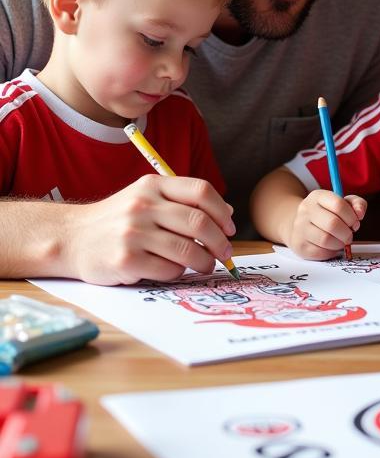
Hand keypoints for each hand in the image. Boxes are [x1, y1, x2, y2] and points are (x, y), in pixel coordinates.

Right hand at [65, 174, 234, 284]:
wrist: (71, 239)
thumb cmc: (118, 220)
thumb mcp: (146, 198)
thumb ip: (183, 202)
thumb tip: (227, 215)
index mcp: (152, 185)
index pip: (201, 191)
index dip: (222, 211)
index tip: (230, 228)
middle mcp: (143, 206)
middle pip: (199, 223)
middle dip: (220, 242)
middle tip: (226, 253)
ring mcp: (133, 233)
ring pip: (189, 250)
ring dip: (204, 261)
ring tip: (205, 265)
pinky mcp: (126, 260)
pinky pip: (169, 270)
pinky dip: (179, 272)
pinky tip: (173, 269)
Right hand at [286, 190, 366, 261]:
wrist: (302, 226)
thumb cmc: (328, 214)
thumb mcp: (343, 203)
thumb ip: (357, 204)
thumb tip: (360, 214)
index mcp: (317, 196)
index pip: (338, 205)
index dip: (351, 217)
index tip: (355, 222)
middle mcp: (306, 210)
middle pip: (332, 224)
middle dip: (347, 232)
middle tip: (349, 235)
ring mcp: (300, 228)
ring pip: (326, 239)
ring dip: (339, 243)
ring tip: (341, 241)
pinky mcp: (300, 245)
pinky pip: (320, 252)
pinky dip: (331, 252)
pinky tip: (330, 247)